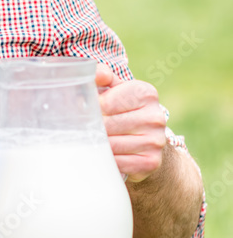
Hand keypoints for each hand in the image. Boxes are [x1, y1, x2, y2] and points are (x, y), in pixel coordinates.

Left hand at [95, 65, 166, 182]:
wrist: (149, 141)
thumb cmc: (124, 111)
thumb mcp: (116, 89)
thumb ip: (103, 76)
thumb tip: (97, 74)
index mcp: (146, 93)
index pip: (107, 102)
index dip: (92, 108)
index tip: (85, 112)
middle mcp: (155, 116)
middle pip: (108, 125)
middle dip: (92, 128)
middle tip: (82, 129)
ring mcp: (156, 140)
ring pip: (112, 145)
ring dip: (97, 145)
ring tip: (90, 141)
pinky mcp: (151, 161)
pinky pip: (119, 163)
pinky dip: (106, 160)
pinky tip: (102, 155)